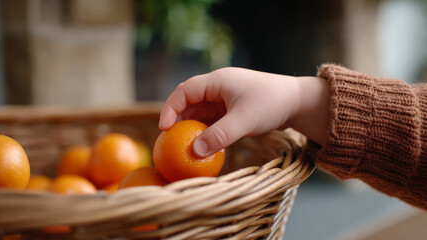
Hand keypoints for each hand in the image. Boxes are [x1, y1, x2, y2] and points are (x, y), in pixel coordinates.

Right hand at [159, 67, 328, 156]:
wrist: (296, 102)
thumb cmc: (271, 104)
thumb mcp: (244, 121)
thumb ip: (219, 136)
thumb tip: (194, 151)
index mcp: (217, 81)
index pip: (185, 91)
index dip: (170, 108)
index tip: (164, 128)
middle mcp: (218, 87)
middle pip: (189, 102)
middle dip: (178, 120)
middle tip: (170, 140)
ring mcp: (224, 99)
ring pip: (200, 112)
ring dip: (192, 127)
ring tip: (184, 144)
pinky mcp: (231, 109)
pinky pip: (212, 120)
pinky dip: (205, 131)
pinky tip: (203, 144)